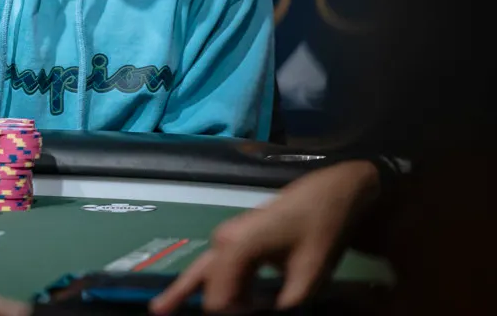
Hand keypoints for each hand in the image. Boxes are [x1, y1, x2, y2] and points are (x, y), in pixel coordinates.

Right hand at [149, 160, 381, 313]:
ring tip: (175, 309)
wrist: (331, 193)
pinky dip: (223, 291)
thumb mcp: (309, 275)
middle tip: (165, 315)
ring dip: (208, 299)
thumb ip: (286, 305)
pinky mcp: (235, 241)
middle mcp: (222, 241)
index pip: (218, 300)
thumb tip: (269, 315)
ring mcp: (226, 239)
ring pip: (202, 276)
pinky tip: (223, 302)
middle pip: (195, 282)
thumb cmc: (320, 229)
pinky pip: (217, 272)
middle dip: (184, 301)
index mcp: (237, 247)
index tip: (248, 314)